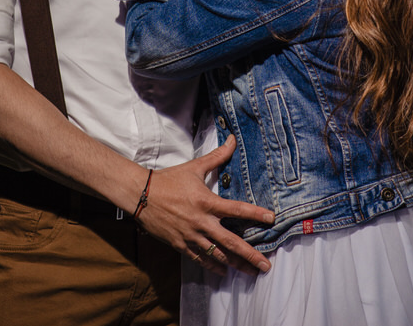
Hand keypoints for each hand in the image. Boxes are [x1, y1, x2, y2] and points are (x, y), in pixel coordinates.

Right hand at [135, 135, 273, 275]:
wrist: (140, 195)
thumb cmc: (169, 180)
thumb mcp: (194, 167)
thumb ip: (217, 156)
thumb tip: (233, 140)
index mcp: (207, 202)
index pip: (237, 209)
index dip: (255, 214)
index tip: (272, 219)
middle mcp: (201, 222)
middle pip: (231, 242)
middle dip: (250, 255)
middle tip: (265, 266)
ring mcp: (190, 236)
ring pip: (217, 255)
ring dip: (235, 264)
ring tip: (250, 273)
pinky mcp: (180, 245)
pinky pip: (200, 259)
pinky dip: (213, 266)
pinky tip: (224, 271)